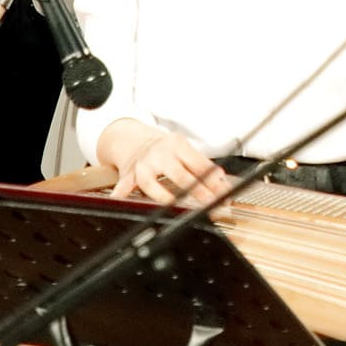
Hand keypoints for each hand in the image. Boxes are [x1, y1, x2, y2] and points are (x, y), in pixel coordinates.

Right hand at [111, 129, 228, 205]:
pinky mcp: (128, 175)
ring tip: (175, 206)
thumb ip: (202, 166)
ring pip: (151, 182)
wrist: (136, 140)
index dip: (213, 181)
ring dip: (163, 196)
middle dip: (197, 190)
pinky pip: (123, 186)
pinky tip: (121, 202)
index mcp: (177, 145)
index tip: (224, 193)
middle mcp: (159, 154)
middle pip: (180, 174)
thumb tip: (222, 183)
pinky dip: (121, 195)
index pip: (199, 165)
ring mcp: (142, 165)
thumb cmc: (166, 149)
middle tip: (210, 203)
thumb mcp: (185, 150)